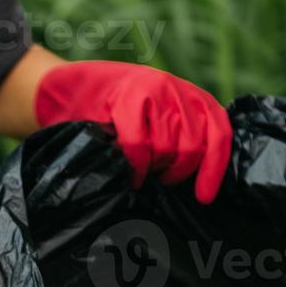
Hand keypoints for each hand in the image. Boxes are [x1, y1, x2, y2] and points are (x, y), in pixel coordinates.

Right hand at [33, 60, 231, 201]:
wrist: (67, 88)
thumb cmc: (114, 112)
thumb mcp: (156, 119)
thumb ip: (179, 137)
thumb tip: (197, 182)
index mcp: (192, 97)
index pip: (218, 135)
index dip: (213, 170)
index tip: (202, 197)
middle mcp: (178, 90)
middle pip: (192, 147)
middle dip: (175, 171)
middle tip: (157, 178)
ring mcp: (154, 90)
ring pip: (166, 148)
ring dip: (152, 168)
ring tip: (140, 169)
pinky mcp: (128, 97)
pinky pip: (140, 145)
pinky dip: (135, 166)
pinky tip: (130, 173)